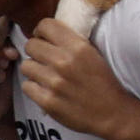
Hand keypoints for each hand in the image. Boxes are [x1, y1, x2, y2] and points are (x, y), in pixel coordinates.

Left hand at [19, 17, 139, 138]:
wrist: (113, 113)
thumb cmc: (105, 83)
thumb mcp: (94, 54)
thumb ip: (72, 42)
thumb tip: (49, 34)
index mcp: (78, 47)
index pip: (45, 25)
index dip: (41, 32)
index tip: (44, 39)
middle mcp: (64, 62)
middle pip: (31, 45)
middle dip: (35, 51)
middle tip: (43, 59)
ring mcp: (54, 82)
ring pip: (26, 66)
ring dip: (34, 70)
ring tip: (45, 76)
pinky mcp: (47, 101)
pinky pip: (27, 86)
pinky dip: (34, 88)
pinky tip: (45, 90)